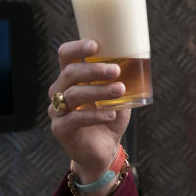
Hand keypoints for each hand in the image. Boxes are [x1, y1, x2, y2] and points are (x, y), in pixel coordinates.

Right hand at [48, 40, 129, 182]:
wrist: (104, 149)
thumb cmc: (110, 116)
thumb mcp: (119, 96)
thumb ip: (122, 80)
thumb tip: (138, 62)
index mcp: (71, 78)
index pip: (66, 55)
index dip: (77, 48)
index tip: (95, 45)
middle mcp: (59, 91)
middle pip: (70, 73)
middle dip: (94, 70)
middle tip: (116, 70)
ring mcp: (57, 110)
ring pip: (73, 95)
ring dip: (99, 91)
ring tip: (120, 90)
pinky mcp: (60, 129)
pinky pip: (75, 119)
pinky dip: (95, 115)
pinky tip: (111, 114)